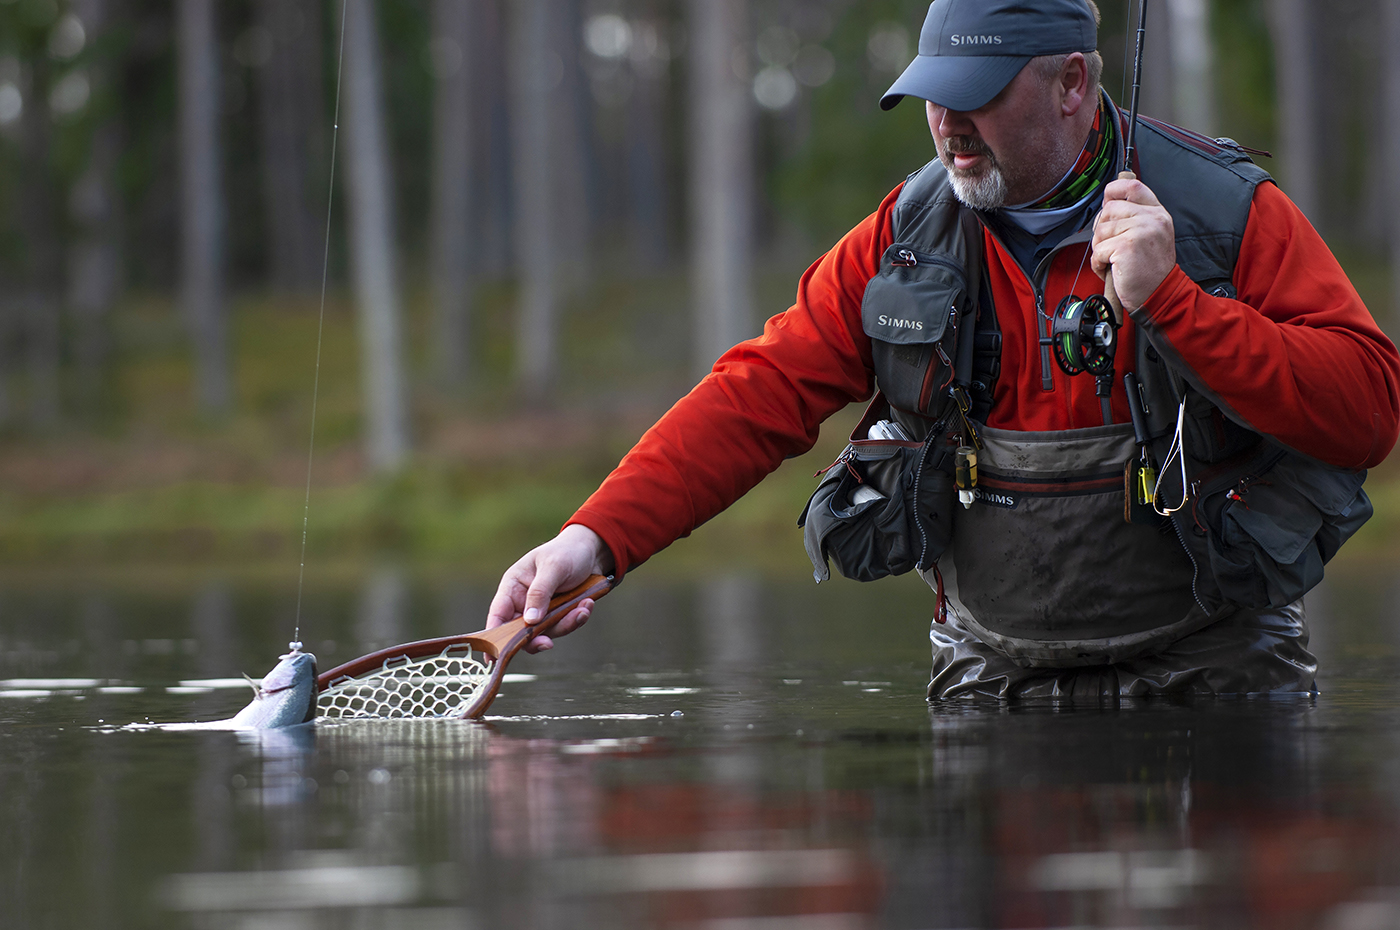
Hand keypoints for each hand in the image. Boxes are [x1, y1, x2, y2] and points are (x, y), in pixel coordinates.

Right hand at [486, 524, 614, 652]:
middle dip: (537, 638)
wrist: (594, 550)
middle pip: (521, 632)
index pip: (498, 614)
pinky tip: (587, 604)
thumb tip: (529, 621)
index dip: (493, 637)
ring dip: (566, 623)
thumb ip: (540, 593)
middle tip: (548, 643)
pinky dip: (577, 618)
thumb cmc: (567, 552)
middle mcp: (524, 601)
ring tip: (583, 608)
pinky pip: (564, 626)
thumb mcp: (553, 567)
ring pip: (547, 632)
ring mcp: (543, 610)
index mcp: (514, 586)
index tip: (492, 658)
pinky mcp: (559, 614)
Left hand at [1091, 177, 1175, 312]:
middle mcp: (1151, 218)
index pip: (1131, 186)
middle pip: (1109, 209)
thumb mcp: (1151, 235)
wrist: (1160, 293)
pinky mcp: (1127, 246)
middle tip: (1113, 247)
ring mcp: (1140, 230)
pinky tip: (1112, 269)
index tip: (1107, 202)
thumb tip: (1107, 204)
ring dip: (1100, 248)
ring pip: (1100, 230)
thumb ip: (1134, 217)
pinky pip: (1098, 250)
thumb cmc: (1150, 269)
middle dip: (1102, 230)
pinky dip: (1098, 263)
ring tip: (1115, 260)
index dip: (1113, 191)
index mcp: (1157, 213)